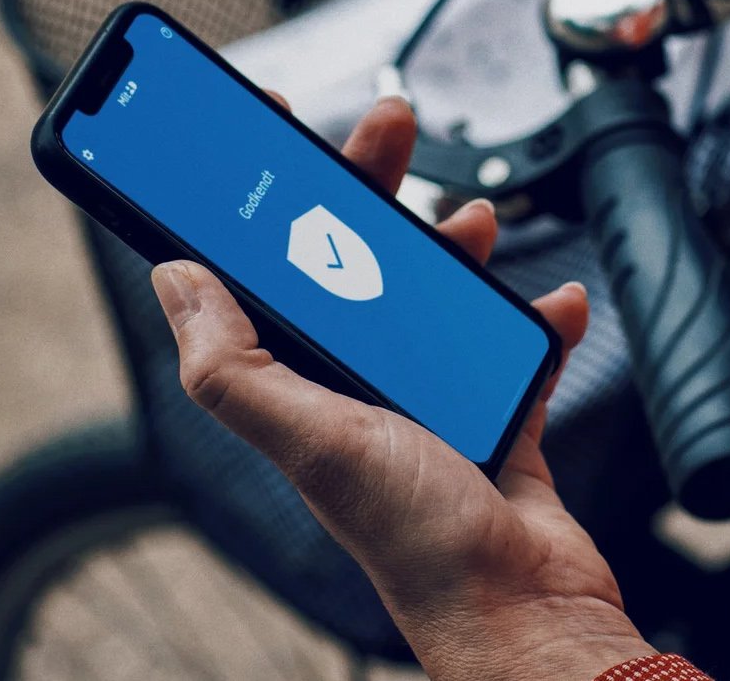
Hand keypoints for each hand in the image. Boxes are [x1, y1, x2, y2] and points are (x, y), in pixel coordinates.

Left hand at [151, 93, 655, 680]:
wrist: (528, 606)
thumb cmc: (418, 541)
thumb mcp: (313, 442)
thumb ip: (233, 368)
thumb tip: (174, 278)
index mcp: (302, 386)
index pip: (264, 272)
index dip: (259, 197)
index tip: (265, 128)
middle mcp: (357, 384)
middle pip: (355, 257)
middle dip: (372, 184)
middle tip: (390, 124)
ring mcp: (429, 394)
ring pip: (435, 289)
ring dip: (457, 246)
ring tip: (477, 222)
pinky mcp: (495, 407)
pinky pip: (514, 341)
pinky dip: (536, 315)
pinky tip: (555, 301)